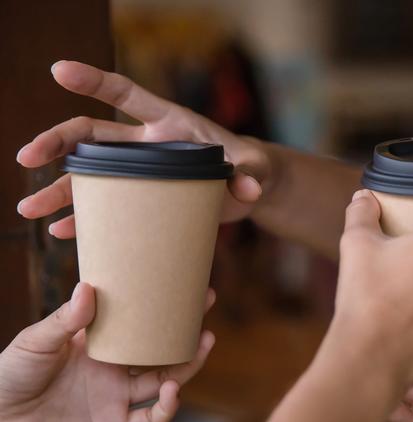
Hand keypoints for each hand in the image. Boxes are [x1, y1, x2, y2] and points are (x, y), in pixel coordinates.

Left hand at [0, 283, 214, 421]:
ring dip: (188, 363)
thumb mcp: (37, 340)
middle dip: (186, 328)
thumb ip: (66, 319)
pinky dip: (167, 407)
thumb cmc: (10, 374)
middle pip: (161, 348)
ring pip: (166, 379)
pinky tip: (172, 390)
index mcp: (99, 343)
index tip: (179, 282)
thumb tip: (88, 287)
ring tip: (205, 341)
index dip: (160, 305)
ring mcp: (117, 396)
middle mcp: (115, 368)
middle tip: (205, 303)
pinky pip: (151, 419)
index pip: (138, 321)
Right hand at [16, 60, 269, 237]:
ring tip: (28, 208)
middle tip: (26, 157)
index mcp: (169, 124)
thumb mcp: (255, 167)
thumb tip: (249, 187)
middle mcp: (146, 145)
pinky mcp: (145, 200)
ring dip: (58, 190)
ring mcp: (141, 173)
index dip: (95, 80)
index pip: (127, 95)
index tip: (58, 70)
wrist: (249, 189)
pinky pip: (107, 207)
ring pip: (90, 176)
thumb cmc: (252, 169)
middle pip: (92, 136)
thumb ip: (252, 172)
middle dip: (56, 143)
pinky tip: (62, 230)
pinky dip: (85, 218)